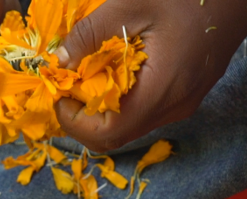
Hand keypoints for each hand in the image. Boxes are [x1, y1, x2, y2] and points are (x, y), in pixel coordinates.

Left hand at [55, 0, 246, 151]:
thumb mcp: (133, 3)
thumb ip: (92, 33)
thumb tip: (61, 60)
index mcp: (160, 91)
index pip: (107, 133)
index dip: (75, 124)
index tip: (59, 97)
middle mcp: (173, 109)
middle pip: (117, 137)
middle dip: (84, 121)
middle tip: (67, 91)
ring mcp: (183, 107)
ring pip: (131, 128)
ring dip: (102, 113)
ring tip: (86, 82)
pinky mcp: (187, 99)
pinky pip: (146, 114)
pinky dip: (122, 105)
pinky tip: (114, 77)